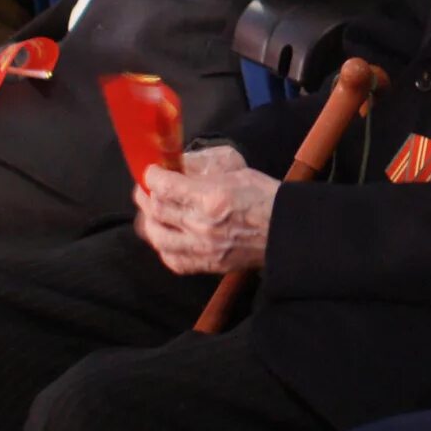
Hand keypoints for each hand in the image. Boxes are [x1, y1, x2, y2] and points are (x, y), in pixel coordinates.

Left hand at [132, 145, 279, 275]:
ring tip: (151, 211)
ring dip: (149, 222)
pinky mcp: (206, 265)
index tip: (151, 171)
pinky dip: (163, 247)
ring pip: (158, 238)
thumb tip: (176, 164)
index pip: (165, 187)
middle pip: (156, 211)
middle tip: (146, 188)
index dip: (151, 176)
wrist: (285, 230)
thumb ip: (201, 166)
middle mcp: (201, 226)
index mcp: (210, 198)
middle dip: (145, 196)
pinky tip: (166, 235)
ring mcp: (202, 249)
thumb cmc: (262, 196)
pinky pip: (172, 260)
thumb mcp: (234, 168)